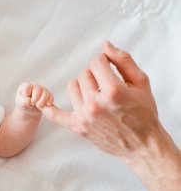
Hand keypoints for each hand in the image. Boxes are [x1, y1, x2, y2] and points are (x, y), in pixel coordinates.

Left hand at [15, 82, 53, 115]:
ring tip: (38, 106)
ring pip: (45, 93)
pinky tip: (46, 105)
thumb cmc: (23, 104)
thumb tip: (29, 100)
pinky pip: (51, 96)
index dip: (27, 94)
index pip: (28, 86)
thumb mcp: (20, 103)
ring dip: (42, 101)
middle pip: (37, 89)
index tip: (26, 100)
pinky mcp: (48, 94)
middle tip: (33, 104)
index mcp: (26, 86)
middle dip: (35, 99)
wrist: (30, 110)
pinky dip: (49, 102)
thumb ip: (23, 101)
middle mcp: (34, 85)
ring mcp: (42, 89)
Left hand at [42, 41, 162, 163]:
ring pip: (72, 87)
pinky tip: (45, 102)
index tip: (108, 66)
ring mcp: (85, 116)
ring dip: (82, 85)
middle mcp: (96, 104)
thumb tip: (106, 45)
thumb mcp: (141, 83)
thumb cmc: (144, 113)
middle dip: (95, 73)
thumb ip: (123, 61)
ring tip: (94, 91)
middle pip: (84, 74)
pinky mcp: (78, 127)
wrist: (143, 145)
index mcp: (113, 91)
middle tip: (105, 82)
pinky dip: (49, 108)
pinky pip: (56, 115)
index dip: (103, 61)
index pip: (96, 62)